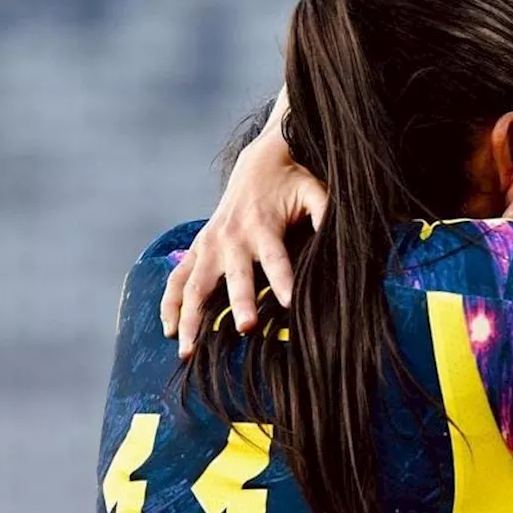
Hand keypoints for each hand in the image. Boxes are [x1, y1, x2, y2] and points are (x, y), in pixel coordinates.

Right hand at [161, 93, 326, 356]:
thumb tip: (345, 240)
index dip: (284, 280)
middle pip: (235, 276)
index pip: (276, 258)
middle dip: (239, 302)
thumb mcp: (316, 191)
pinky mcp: (199, 249)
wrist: (259, 162)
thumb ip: (328, 213)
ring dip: (190, 317)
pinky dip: (169, 304)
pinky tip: (168, 330)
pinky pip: (177, 280)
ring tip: (187, 351)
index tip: (290, 304)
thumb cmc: (294, 181)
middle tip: (246, 329)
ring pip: (194, 285)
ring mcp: (211, 244)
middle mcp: (232, 237)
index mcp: (263, 225)